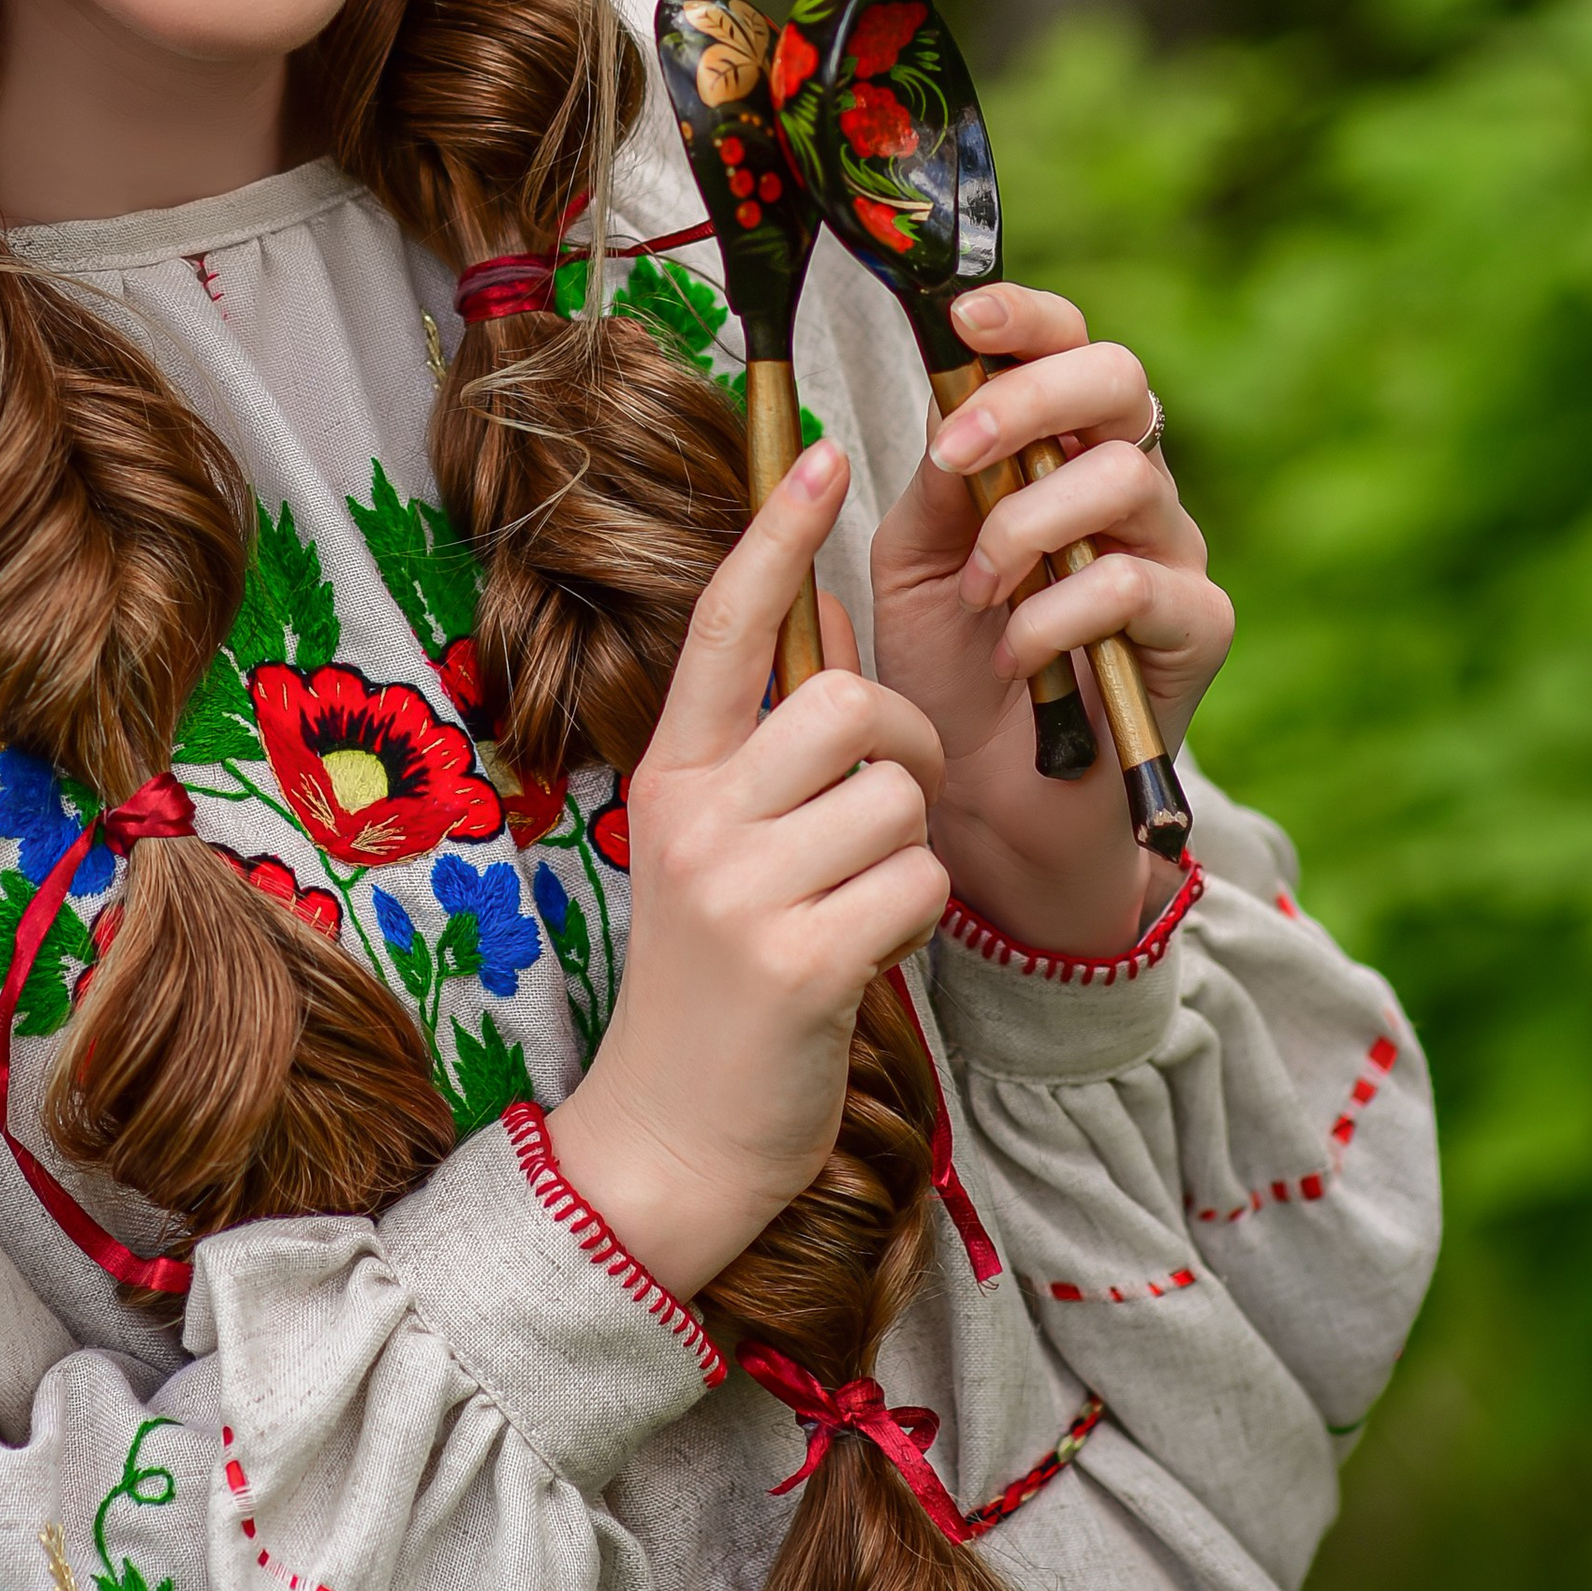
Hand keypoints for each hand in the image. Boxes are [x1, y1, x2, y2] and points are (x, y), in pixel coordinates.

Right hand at [545, 440, 950, 1303]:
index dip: (776, 537)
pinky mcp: (800, 959)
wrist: (672, 1139)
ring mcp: (741, 888)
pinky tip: (867, 958)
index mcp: (671, 773)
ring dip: (912, 848)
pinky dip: (920, 919)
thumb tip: (832, 650)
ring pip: (899, 795)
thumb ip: (761, 759)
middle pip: (846, 702)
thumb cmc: (717, 983)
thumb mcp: (715, 851)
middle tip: (890, 808)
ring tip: (861, 902)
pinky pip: (920, 883)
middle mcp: (693, 815)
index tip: (822, 452)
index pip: (723, 628)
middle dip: (905, 744)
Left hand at [869, 280, 1233, 955]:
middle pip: (1120, 380)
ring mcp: (1172, 552)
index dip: (1028, 316)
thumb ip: (939, 479)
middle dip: (1029, 400)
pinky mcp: (1196, 628)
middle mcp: (1128, 486)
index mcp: (1059, 451)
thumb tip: (949, 398)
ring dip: (1026, 527)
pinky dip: (1054, 615)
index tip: (962, 314)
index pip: (1069, 345)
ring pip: (1124, 476)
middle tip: (957, 453)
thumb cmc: (948, 667)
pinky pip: (1133, 584)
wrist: (984, 799)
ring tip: (978, 592)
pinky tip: (1013, 656)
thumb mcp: (917, 558)